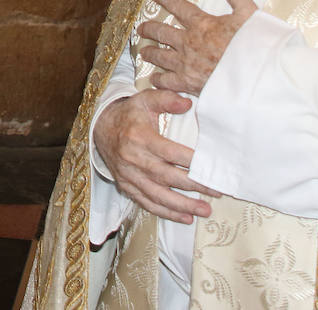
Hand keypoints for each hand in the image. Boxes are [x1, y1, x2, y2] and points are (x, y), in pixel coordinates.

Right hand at [93, 90, 219, 223]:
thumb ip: (167, 99)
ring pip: (157, 195)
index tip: (210, 167)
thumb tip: (188, 103)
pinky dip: (166, 213)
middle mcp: (132, 158)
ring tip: (204, 210)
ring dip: (182, 205)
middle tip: (217, 192)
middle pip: (166, 176)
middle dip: (193, 186)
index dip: (190, 161)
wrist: (100, 127)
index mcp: (139, 137)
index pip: (169, 152)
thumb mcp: (145, 99)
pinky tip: (185, 217)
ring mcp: (128, 175)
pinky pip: (146, 203)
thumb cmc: (129, 114)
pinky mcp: (126, 186)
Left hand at [139, 0, 257, 95]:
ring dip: (150, 52)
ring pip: (159, 56)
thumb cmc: (256, 45)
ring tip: (143, 51)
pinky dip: (158, 79)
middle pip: (161, 32)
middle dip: (149, 28)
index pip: (178, 6)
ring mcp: (186, 63)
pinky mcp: (188, 83)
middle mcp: (188, 42)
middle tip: (141, 28)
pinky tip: (154, 79)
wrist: (258, 77)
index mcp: (201, 24)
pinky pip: (166, 81)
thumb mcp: (249, 12)